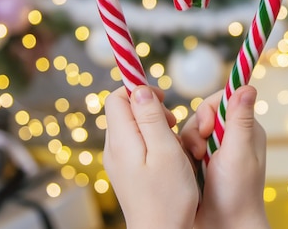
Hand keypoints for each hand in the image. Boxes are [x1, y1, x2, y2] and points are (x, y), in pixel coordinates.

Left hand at [103, 85, 198, 228]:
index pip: (117, 97)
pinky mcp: (126, 172)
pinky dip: (152, 141)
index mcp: (121, 141)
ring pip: (132, 127)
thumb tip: (139, 89)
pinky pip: (136, 144)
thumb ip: (151, 118)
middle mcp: (114, 149)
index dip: (139, 90)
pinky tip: (167, 157)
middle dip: (150, 108)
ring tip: (173, 143)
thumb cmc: (168, 198)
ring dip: (154, 125)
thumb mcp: (166, 151)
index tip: (164, 100)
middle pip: (124, 110)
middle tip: (172, 124)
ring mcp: (118, 162)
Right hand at [181, 85, 269, 228]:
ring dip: (188, 145)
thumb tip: (249, 86)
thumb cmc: (237, 193)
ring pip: (190, 130)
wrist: (223, 226)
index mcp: (245, 129)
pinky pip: (182, 146)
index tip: (208, 130)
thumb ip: (240, 120)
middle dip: (196, 131)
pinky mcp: (199, 161)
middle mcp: (231, 136)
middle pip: (202, 114)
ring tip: (195, 164)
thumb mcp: (238, 153)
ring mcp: (214, 149)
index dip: (209, 110)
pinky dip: (182, 155)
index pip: (222, 100)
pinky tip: (189, 169)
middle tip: (200, 153)